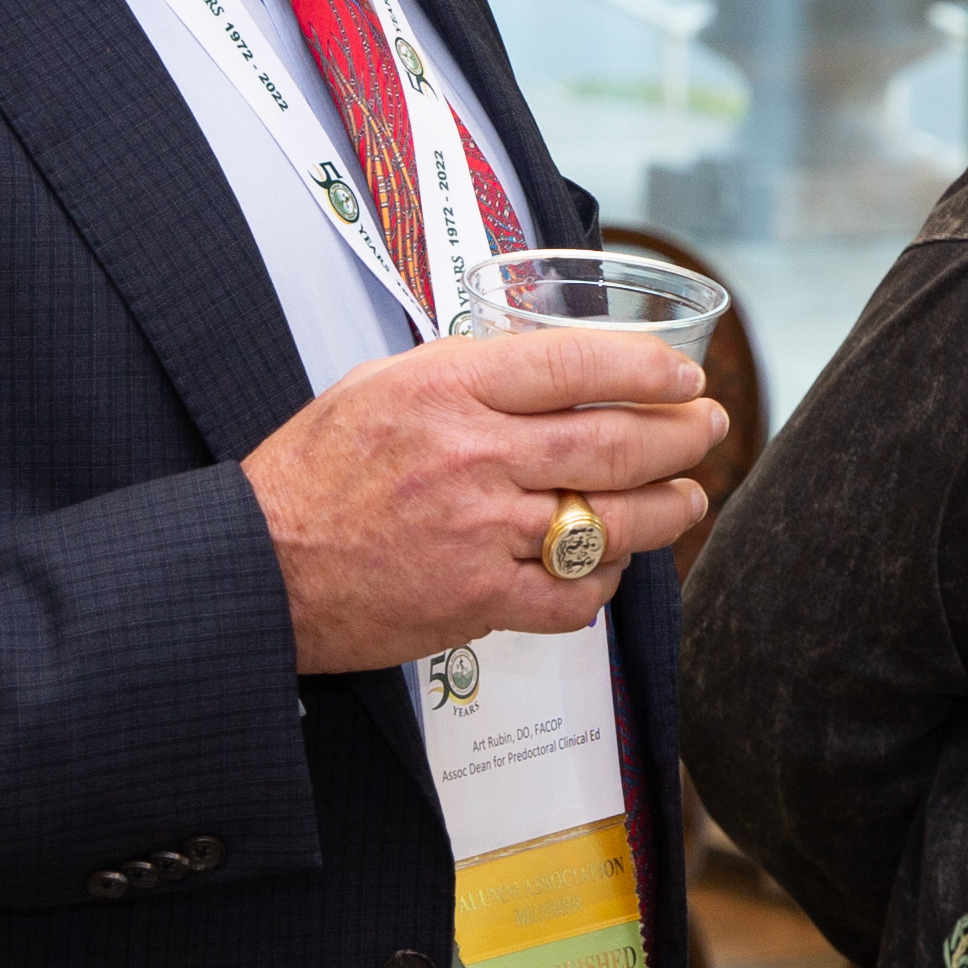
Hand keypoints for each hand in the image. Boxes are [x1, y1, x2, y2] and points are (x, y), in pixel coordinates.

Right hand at [245, 324, 727, 677]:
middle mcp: (472, 457)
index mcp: (447, 389)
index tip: (683, 374)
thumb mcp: (379, 385)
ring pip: (609, 520)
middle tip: (710, 429)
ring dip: (666, 510)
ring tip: (689, 498)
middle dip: (681, 436)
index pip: (576, 365)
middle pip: (613, 444)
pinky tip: (610, 567)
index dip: (647, 368)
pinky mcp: (477, 601)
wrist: (257, 567)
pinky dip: (603, 583)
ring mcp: (479, 534)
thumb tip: (540, 366)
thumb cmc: (310, 472)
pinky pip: (571, 595)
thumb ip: (462, 374)